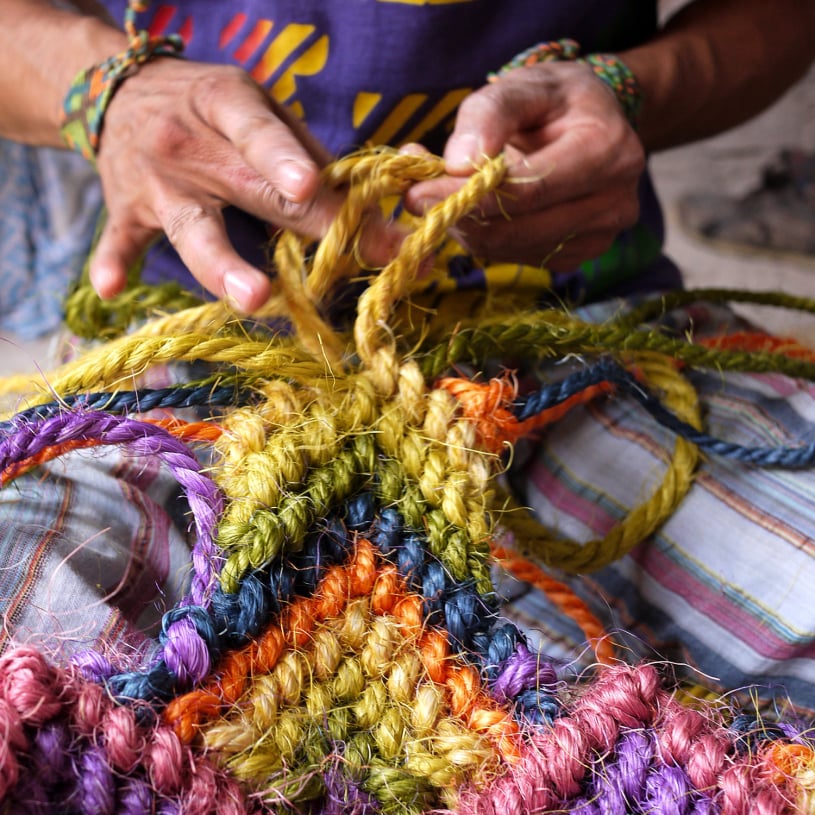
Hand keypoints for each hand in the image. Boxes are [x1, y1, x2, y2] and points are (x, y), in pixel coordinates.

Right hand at [92, 58, 401, 310]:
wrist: (118, 92)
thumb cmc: (209, 108)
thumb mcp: (256, 106)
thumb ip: (306, 151)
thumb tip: (367, 204)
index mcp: (224, 104)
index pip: (261, 135)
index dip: (287, 161)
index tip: (313, 188)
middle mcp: (188, 142)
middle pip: (249, 191)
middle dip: (298, 225)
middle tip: (337, 260)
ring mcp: (155, 183)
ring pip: (193, 228)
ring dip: (222, 264)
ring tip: (253, 297)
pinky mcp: (125, 211)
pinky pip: (119, 240)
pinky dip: (112, 262)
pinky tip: (110, 288)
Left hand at [404, 61, 645, 271]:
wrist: (597, 125)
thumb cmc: (557, 101)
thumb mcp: (526, 84)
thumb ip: (490, 112)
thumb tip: (457, 163)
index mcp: (607, 152)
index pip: (527, 190)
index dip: (466, 194)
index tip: (417, 191)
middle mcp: (612, 203)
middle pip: (514, 228)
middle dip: (458, 214)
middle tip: (417, 197)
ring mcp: (597, 237)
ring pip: (508, 248)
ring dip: (467, 226)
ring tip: (451, 194)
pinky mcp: (578, 257)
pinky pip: (515, 257)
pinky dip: (486, 236)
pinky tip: (482, 209)